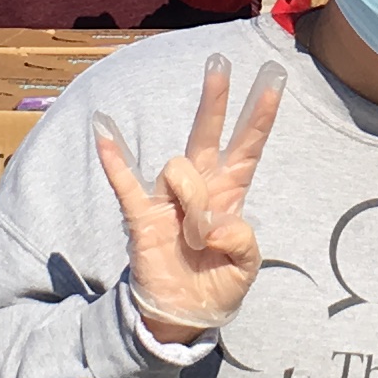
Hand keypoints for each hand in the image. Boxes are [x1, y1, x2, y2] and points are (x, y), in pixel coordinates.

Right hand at [93, 55, 286, 341]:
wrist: (182, 314)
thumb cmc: (216, 285)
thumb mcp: (246, 268)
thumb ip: (242, 241)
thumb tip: (215, 220)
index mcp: (229, 195)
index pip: (247, 148)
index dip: (260, 117)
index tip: (274, 81)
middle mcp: (200, 189)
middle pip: (207, 135)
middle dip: (215, 100)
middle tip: (220, 62)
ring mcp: (168, 199)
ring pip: (179, 169)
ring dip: (191, 202)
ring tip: (194, 239)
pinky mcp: (142, 215)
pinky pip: (126, 183)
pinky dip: (115, 160)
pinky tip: (104, 132)